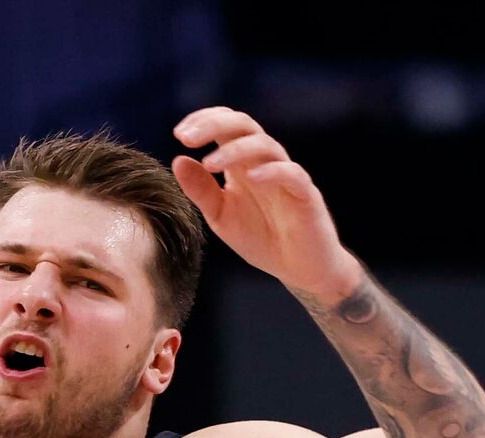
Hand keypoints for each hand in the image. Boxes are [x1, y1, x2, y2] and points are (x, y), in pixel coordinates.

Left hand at [171, 106, 358, 298]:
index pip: (225, 127)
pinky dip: (271, 172)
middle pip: (243, 125)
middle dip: (214, 125)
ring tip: (209, 164)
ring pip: (265, 145)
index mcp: (242, 163)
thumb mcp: (221, 216)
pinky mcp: (306, 194)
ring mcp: (286, 175)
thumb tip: (178, 160)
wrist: (299, 268)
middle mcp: (264, 162)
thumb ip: (201, 191)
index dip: (203, 121)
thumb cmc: (261, 239)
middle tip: (186, 138)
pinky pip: (291, 174)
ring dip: (235, 150)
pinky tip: (250, 178)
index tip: (179, 134)